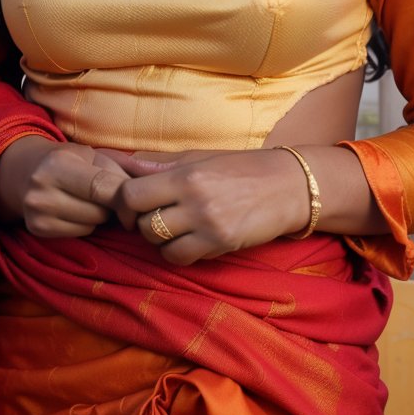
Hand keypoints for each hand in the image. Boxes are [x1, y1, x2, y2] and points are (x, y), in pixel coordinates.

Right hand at [0, 137, 127, 237]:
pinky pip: (78, 233)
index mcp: (59, 163)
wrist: (24, 171)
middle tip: (107, 195)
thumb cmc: (70, 160)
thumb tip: (158, 180)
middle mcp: (43, 189)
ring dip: (99, 217)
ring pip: (91, 225)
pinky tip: (76, 211)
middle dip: (111, 206)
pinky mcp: (37, 230)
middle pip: (99, 211)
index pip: (103, 187)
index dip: (124, 197)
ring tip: (89, 201)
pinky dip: (84, 224)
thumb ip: (124, 167)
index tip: (136, 200)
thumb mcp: (94, 154)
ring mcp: (38, 212)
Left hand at [111, 148, 312, 265]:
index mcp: (186, 172)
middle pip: (142, 221)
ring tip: (173, 228)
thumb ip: (163, 163)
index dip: (123, 202)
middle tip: (152, 217)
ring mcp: (208, 223)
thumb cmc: (244, 167)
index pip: (131, 193)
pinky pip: (180, 257)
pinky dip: (177, 253)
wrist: (290, 185)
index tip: (131, 205)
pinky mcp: (221, 243)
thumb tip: (125, 163)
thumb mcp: (203, 157)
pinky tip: (189, 241)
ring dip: (159, 239)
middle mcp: (194, 198)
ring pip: (158, 242)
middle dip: (141, 222)